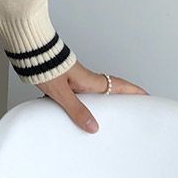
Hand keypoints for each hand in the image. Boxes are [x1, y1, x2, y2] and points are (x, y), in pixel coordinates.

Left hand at [34, 60, 148, 132]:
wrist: (29, 51)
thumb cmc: (44, 66)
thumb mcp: (61, 92)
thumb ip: (77, 110)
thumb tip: (92, 126)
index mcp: (89, 80)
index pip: (118, 85)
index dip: (134, 91)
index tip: (148, 96)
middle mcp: (84, 78)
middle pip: (108, 90)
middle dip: (121, 99)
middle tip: (131, 111)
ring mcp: (74, 78)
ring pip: (92, 92)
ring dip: (100, 102)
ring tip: (104, 119)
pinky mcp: (62, 79)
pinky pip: (77, 93)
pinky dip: (81, 102)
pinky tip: (73, 112)